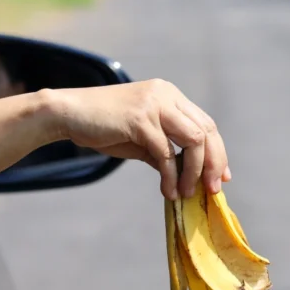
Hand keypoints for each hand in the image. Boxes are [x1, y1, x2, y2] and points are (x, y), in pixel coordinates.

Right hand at [49, 79, 230, 199]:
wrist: (68, 114)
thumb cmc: (102, 126)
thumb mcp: (140, 138)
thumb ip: (163, 150)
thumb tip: (184, 174)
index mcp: (169, 95)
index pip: (205, 123)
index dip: (217, 151)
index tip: (221, 177)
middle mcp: (166, 95)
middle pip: (206, 130)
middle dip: (214, 163)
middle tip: (212, 190)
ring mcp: (154, 104)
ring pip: (193, 140)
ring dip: (194, 171)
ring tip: (188, 193)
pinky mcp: (140, 119)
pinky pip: (166, 153)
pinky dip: (170, 176)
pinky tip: (168, 192)